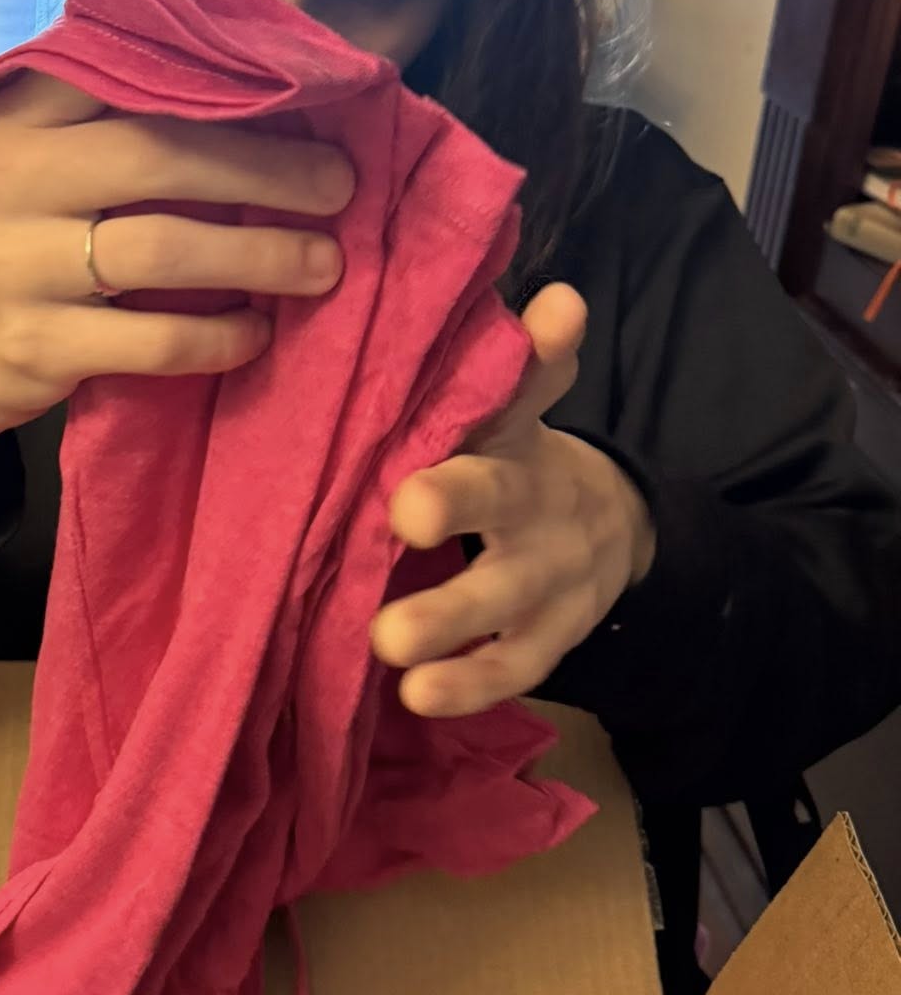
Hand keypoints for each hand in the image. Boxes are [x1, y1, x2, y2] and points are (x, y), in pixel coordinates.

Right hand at [0, 74, 354, 505]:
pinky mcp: (35, 344)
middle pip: (158, 155)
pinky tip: (258, 331)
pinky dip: (219, 338)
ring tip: (324, 265)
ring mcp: (15, 264)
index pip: (129, 70)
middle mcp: (10, 177)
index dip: (227, 81)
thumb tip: (279, 88)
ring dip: (259, 256)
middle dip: (266, 170)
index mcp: (23, 113)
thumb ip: (129, 117)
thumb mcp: (53, 157)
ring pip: (159, 250)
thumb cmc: (36, 236)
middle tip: (340, 185)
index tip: (310, 95)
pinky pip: (151, 339)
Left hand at [371, 285, 655, 717]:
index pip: (523, 392)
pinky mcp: (549, 638)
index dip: (532, 364)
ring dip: (450, 619)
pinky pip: (510, 666)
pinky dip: (468, 686)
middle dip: (457, 503)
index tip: (537, 328)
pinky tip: (418, 697)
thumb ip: (523, 364)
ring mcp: (548, 576)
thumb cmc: (514, 461)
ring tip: (389, 642)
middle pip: (502, 498)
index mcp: (516, 433)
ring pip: (503, 597)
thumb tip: (562, 297)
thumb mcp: (516, 411)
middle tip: (404, 515)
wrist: (604, 528)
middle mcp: (538, 502)